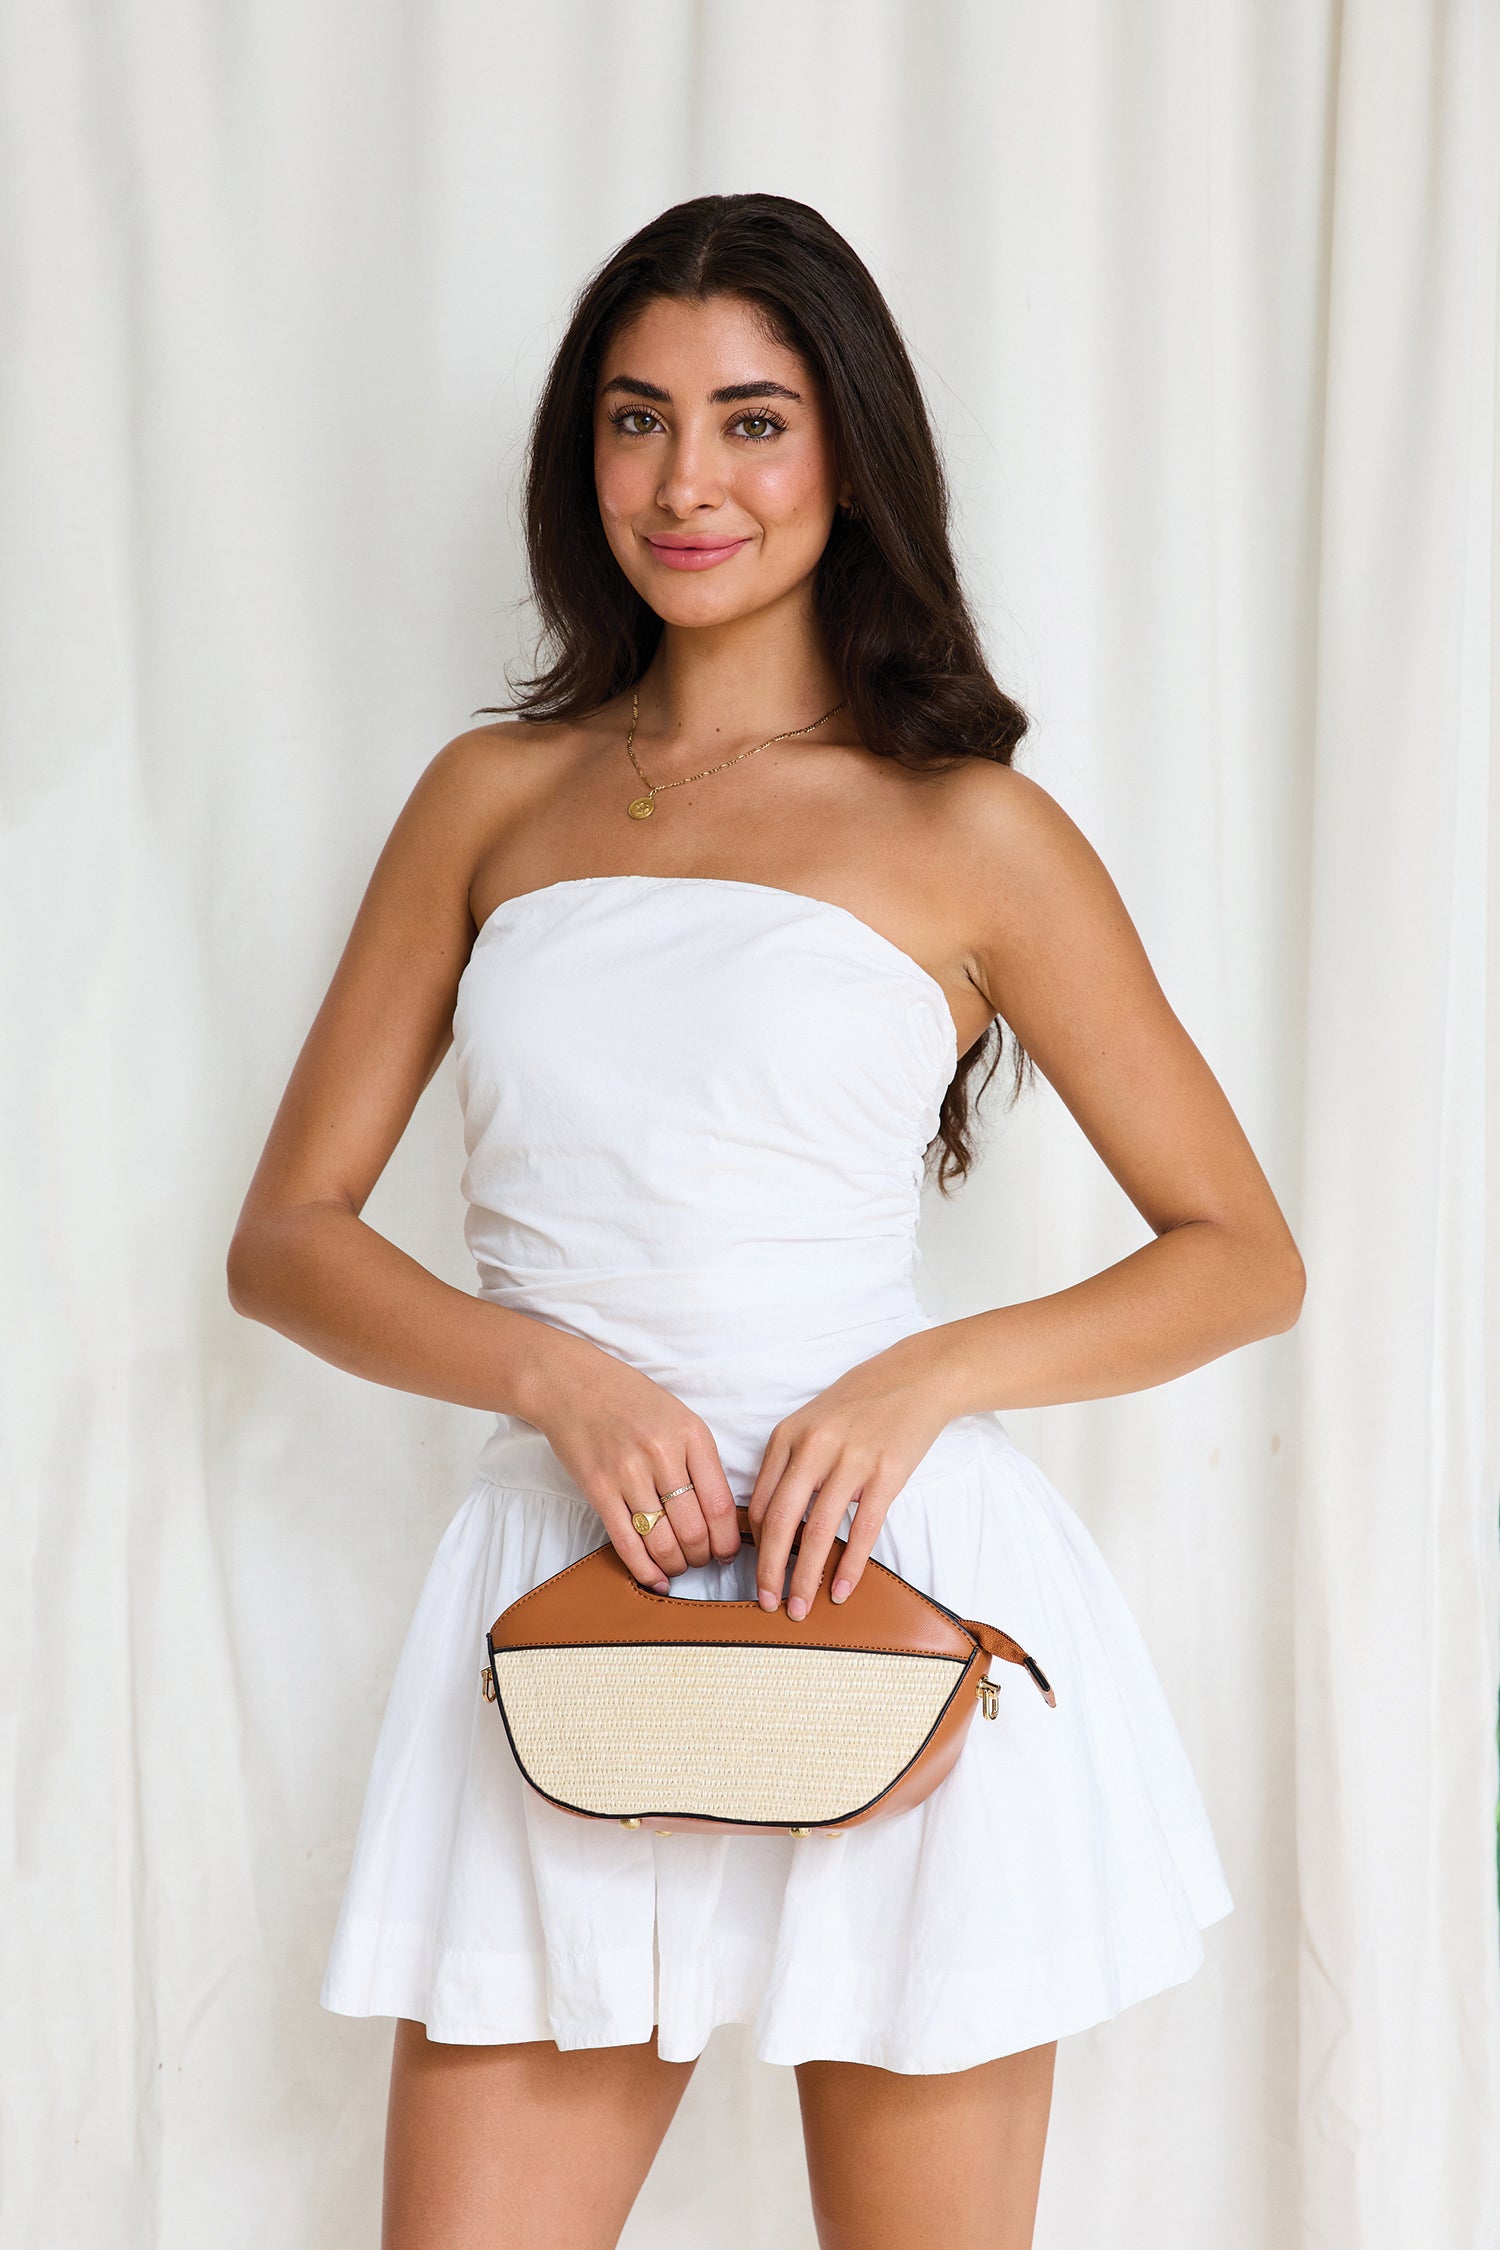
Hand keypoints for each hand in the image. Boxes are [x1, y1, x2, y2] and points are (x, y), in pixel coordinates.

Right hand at [519, 1329, 740, 1589]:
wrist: (572, 1383)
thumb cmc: (630, 1401)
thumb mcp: (679, 1417)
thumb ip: (700, 1461)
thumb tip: (721, 1516)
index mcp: (691, 1435)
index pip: (721, 1504)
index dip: (728, 1540)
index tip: (727, 1553)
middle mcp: (662, 1453)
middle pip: (694, 1529)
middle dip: (702, 1557)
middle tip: (701, 1562)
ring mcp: (628, 1472)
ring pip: (662, 1541)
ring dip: (675, 1565)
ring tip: (677, 1567)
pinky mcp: (598, 1488)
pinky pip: (626, 1541)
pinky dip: (644, 1569)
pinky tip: (654, 1578)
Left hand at [746, 1333, 962, 1619]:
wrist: (917, 1377)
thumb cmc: (862, 1402)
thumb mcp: (813, 1422)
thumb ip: (791, 1463)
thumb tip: (772, 1520)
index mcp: (788, 1436)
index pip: (760, 1501)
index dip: (755, 1544)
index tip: (755, 1572)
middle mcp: (814, 1447)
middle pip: (780, 1520)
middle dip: (769, 1570)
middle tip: (765, 1604)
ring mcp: (851, 1460)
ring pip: (818, 1531)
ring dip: (805, 1577)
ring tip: (798, 1608)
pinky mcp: (887, 1474)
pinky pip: (863, 1530)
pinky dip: (849, 1566)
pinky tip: (841, 1590)